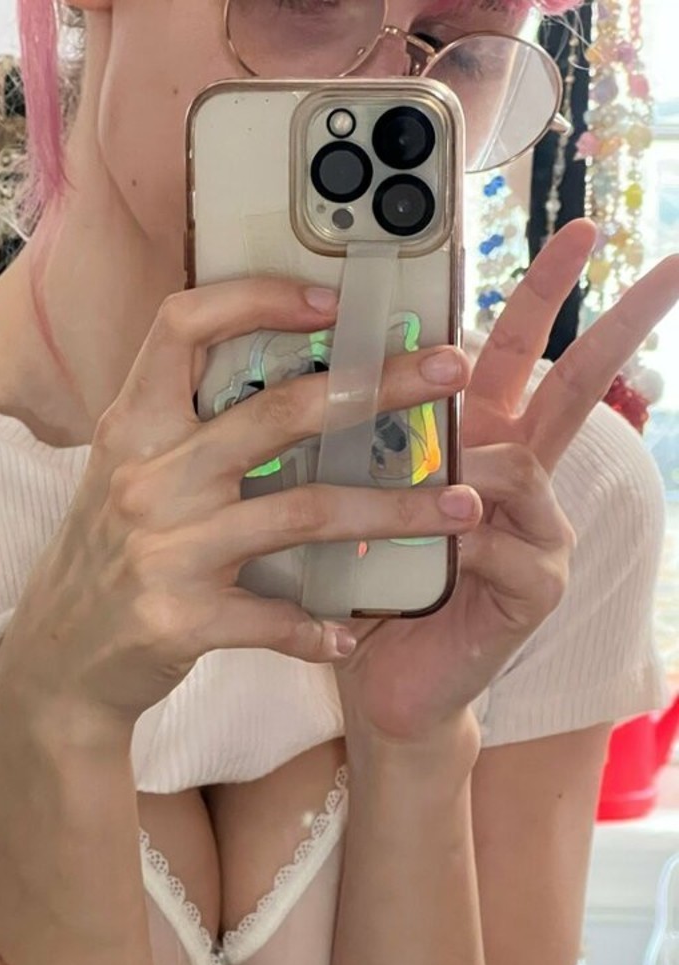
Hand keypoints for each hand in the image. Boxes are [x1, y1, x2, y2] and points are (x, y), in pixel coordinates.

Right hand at [0, 278, 476, 732]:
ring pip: (302, 514)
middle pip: (278, 412)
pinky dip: (319, 628)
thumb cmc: (107, 555)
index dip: (257, 298)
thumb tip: (289, 381)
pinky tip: (352, 632)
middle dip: (378, 387)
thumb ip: (187, 429)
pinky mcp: (178, 619)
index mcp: (132, 427)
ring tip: (464, 512)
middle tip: (453, 373)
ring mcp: (163, 549)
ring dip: (392, 513)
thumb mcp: (124, 474)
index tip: (332, 301)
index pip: (183, 326)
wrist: (58, 657)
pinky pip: (273, 619)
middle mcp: (147, 477)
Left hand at [332, 220, 678, 745]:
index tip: (576, 233)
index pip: (518, 357)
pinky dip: (461, 544)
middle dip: (620, 323)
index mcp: (480, 447)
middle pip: (575, 387)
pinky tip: (436, 562)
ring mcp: (540, 534)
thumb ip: (381, 450)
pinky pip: (503, 542)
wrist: (385, 683)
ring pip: (520, 468)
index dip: (544, 293)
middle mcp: (519, 483)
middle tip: (667, 264)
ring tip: (412, 507)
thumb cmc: (371, 589)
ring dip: (465, 474)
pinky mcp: (538, 586)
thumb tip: (369, 378)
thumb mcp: (363, 503)